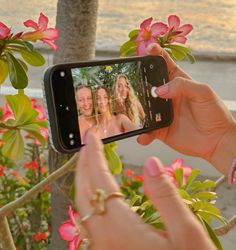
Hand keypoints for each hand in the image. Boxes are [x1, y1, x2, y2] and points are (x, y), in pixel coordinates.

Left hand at [75, 132, 213, 249]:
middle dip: (83, 163)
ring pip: (81, 207)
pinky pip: (87, 221)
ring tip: (89, 161)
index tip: (92, 137)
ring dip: (83, 179)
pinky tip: (96, 192)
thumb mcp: (187, 236)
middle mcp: (104, 241)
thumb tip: (150, 163)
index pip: (100, 181)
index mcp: (122, 231)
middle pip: (83, 192)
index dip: (94, 155)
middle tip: (88, 144)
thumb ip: (166, 197)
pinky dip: (88, 197)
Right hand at [137, 43, 235, 174]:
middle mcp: (168, 96)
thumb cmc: (215, 113)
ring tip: (132, 113)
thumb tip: (159, 90)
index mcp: (179, 82)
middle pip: (149, 85)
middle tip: (133, 82)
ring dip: (137, 110)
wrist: (218, 140)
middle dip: (139, 81)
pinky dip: (143, 134)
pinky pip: (147, 130)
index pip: (165, 64)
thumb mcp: (203, 92)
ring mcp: (162, 113)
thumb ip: (182, 85)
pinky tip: (142, 135)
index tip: (149, 49)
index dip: (156, 55)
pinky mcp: (161, 130)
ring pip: (144, 108)